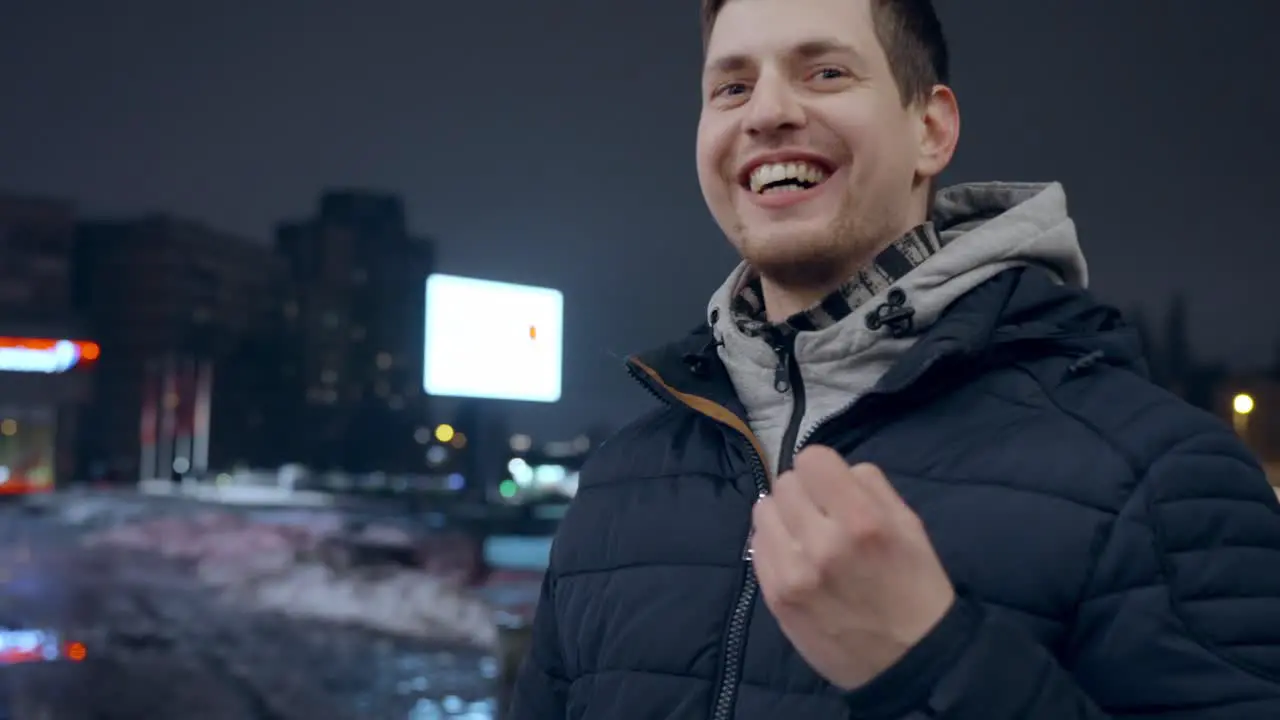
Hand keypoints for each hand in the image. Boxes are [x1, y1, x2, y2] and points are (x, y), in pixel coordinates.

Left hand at [751, 445, 954, 689]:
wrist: (909, 663)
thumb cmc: (916, 589)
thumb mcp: (911, 526)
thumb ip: (871, 487)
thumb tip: (836, 470)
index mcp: (863, 521)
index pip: (812, 459)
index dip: (824, 468)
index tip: (832, 486)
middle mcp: (822, 543)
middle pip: (785, 483)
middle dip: (805, 493)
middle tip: (823, 515)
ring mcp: (793, 573)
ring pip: (764, 511)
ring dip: (784, 516)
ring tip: (806, 536)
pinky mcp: (775, 598)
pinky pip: (757, 546)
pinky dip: (774, 545)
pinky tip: (796, 559)